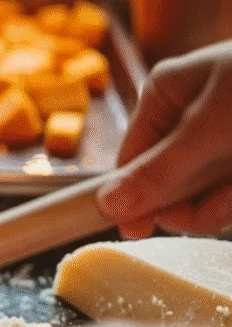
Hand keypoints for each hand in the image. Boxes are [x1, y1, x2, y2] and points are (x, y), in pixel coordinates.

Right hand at [97, 40, 231, 238]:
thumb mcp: (212, 130)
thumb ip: (160, 172)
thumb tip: (106, 206)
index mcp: (166, 94)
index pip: (132, 159)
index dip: (136, 196)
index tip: (140, 232)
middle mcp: (189, 116)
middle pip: (168, 182)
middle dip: (195, 201)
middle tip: (226, 203)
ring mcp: (222, 138)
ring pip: (204, 193)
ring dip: (225, 203)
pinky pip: (228, 194)